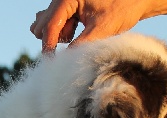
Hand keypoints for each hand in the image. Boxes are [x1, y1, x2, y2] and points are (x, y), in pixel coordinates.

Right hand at [31, 0, 147, 53]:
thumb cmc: (123, 8)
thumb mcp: (102, 29)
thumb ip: (81, 45)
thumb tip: (63, 62)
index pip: (50, 25)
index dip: (48, 46)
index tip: (51, 63)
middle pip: (43, 24)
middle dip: (54, 39)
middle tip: (72, 44)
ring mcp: (64, 1)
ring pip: (47, 24)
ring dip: (59, 35)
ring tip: (77, 35)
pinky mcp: (69, 7)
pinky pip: (55, 22)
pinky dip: (63, 31)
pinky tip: (77, 32)